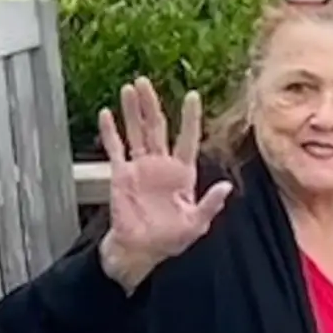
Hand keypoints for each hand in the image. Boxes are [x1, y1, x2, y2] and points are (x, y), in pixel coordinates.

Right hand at [97, 77, 231, 289]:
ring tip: (130, 88)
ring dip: (132, 111)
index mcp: (183, 173)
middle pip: (157, 127)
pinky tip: (106, 115)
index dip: (190, 118)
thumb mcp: (197, 223)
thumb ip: (210, 204)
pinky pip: (115, 149)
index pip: (188, 138)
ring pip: (136, 132)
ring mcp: (140, 168)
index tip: (192, 96)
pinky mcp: (120, 176)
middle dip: (152, 104)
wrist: (141, 251)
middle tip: (146, 82)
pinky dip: (110, 132)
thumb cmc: (170, 239)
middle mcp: (161, 165)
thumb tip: (226, 187)